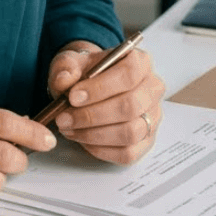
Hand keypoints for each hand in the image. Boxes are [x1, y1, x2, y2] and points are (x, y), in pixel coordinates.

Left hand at [47, 41, 164, 164]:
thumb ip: (65, 67)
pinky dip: (101, 149)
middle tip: (64, 118)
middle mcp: (152, 89)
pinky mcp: (146, 141)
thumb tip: (64, 79)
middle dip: (92, 116)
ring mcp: (152, 117)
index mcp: (140, 62)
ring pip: (130, 133)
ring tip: (68, 128)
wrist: (89, 85)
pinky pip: (128, 153)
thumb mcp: (71, 61)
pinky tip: (82, 139)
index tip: (72, 96)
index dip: (100, 88)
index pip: (128, 74)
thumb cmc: (85, 71)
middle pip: (130, 107)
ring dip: (93, 134)